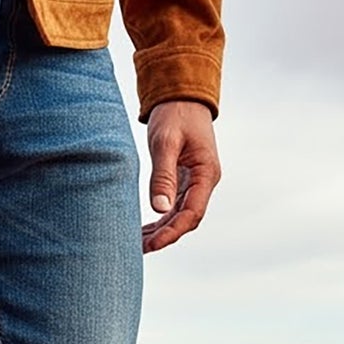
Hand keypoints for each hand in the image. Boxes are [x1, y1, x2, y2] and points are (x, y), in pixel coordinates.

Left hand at [141, 99, 220, 252]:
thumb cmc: (175, 114)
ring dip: (161, 231)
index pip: (192, 214)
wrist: (182, 95)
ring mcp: (196, 182)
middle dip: (164, 236)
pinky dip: (161, 220)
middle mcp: (204, 181)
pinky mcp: (185, 180)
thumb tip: (161, 210)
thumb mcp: (165, 142)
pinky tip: (145, 229)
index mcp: (206, 174)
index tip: (152, 244)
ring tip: (137, 243)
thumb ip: (163, 176)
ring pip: (180, 216)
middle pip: (186, 220)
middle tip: (139, 249)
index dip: (172, 232)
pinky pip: (175, 206)